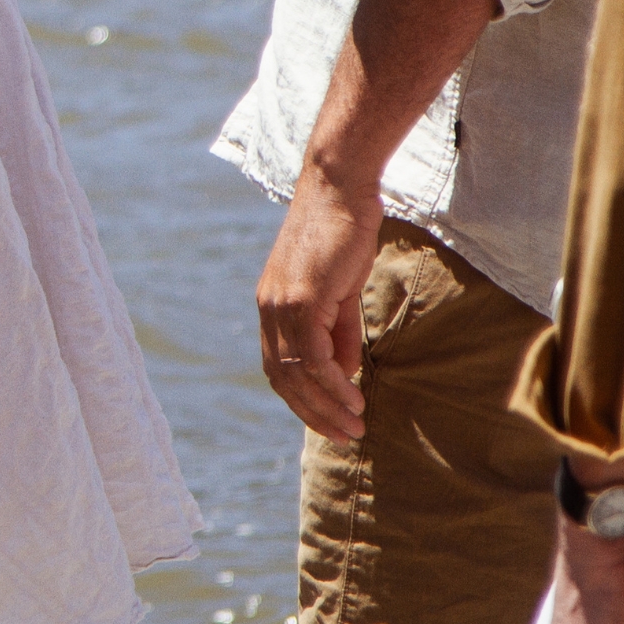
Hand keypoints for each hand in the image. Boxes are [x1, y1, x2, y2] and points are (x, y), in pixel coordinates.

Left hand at [255, 170, 382, 440]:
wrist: (339, 188)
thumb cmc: (343, 233)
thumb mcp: (341, 291)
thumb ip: (339, 331)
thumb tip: (342, 372)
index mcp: (272, 306)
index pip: (278, 367)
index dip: (302, 400)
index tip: (330, 421)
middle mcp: (268, 308)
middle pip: (283, 378)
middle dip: (314, 413)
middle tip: (345, 436)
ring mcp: (281, 304)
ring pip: (297, 373)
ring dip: (326, 405)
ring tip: (355, 426)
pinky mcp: (301, 298)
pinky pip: (314, 356)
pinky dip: (333, 383)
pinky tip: (354, 397)